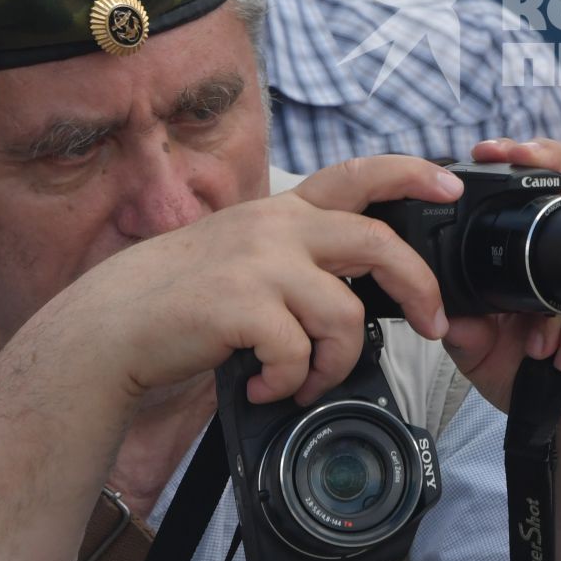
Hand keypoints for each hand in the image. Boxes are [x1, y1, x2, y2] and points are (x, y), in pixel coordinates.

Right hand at [56, 156, 465, 406]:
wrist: (109, 326)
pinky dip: (289, 382)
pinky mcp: (243, 305)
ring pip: (346, 316)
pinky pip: (300, 354)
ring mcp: (261, 264)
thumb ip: (296, 256)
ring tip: (303, 381)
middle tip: (430, 325)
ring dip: (334, 363)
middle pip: (378, 243)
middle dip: (418, 287)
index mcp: (283, 211)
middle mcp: (276, 227)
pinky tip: (265, 385)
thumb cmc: (179, 298)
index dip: (412, 175)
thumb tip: (356, 291)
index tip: (450, 188)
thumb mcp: (243, 253)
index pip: (359, 175)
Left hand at [443, 137, 560, 438]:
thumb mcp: (485, 349)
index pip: (549, 187)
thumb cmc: (541, 387)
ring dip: (552, 297)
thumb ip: (464, 323)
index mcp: (555, 254)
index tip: (487, 150)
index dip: (525, 159)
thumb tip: (436, 300)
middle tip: (507, 156)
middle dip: (546, 162)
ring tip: (533, 343)